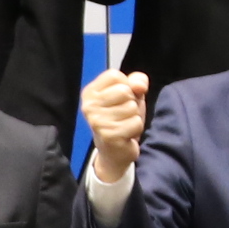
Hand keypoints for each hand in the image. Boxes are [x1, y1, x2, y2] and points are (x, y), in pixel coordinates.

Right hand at [80, 68, 150, 183]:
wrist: (115, 151)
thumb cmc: (121, 118)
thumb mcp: (130, 95)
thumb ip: (136, 81)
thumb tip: (140, 85)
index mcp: (89, 92)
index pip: (115, 75)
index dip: (126, 85)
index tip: (120, 99)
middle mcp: (89, 106)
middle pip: (125, 90)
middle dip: (131, 102)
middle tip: (123, 114)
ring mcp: (97, 121)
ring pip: (132, 107)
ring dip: (134, 117)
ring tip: (124, 124)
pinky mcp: (109, 135)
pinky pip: (135, 123)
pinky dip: (136, 128)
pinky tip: (126, 134)